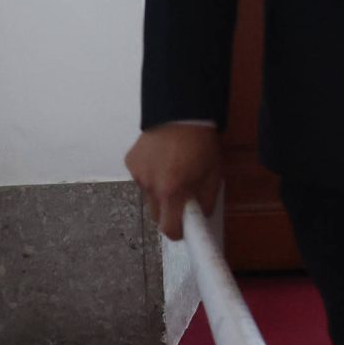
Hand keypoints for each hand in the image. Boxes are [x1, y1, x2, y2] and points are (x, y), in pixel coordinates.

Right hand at [124, 124, 222, 241]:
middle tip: (182, 195)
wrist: (181, 111)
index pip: (168, 228)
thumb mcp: (213, 173)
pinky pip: (141, 177)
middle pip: (156, 213)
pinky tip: (161, 158)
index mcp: (172, 191)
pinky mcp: (129, 162)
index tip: (183, 230)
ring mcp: (137, 174)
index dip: (177, 232)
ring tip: (173, 170)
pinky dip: (150, 174)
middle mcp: (150, 186)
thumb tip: (200, 217)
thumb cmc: (202, 144)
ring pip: (148, 195)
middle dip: (169, 210)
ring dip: (159, 191)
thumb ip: (206, 200)